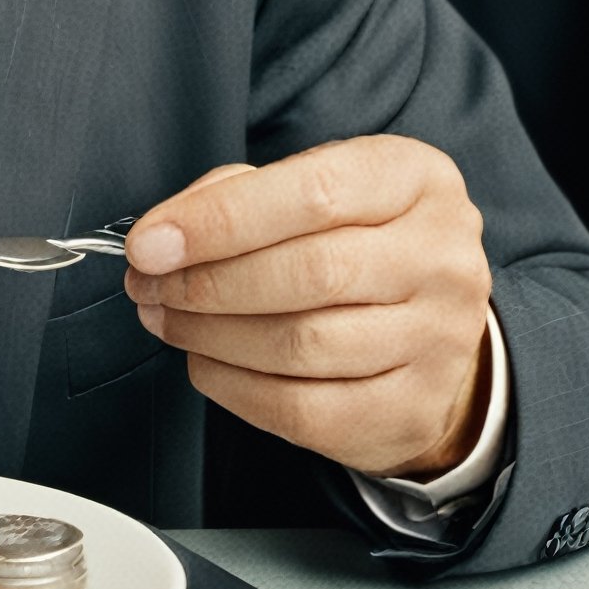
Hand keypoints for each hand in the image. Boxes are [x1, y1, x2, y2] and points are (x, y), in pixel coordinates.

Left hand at [123, 137, 493, 479]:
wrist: (428, 324)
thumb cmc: (350, 240)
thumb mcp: (310, 187)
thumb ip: (239, 194)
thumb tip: (166, 235)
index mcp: (414, 179)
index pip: (312, 193)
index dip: (218, 221)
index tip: (149, 244)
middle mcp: (442, 257)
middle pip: (308, 273)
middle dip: (205, 282)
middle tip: (147, 286)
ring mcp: (439, 339)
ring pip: (302, 344)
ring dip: (210, 335)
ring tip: (166, 319)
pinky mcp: (414, 408)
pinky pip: (304, 408)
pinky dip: (234, 387)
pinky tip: (204, 362)